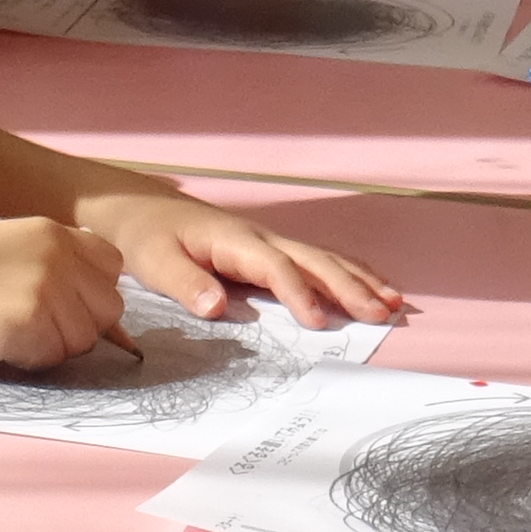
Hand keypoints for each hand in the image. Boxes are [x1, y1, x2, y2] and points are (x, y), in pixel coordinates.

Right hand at [0, 216, 131, 365]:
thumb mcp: (14, 248)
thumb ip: (60, 265)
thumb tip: (101, 307)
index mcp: (56, 232)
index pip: (113, 267)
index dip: (91, 293)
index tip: (62, 302)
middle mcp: (58, 253)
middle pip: (108, 308)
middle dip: (79, 326)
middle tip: (36, 324)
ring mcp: (46, 285)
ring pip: (85, 339)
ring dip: (53, 346)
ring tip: (13, 331)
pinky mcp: (31, 319)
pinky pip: (54, 357)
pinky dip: (31, 359)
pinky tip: (2, 341)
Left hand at [76, 190, 402, 329]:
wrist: (136, 208)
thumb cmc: (145, 237)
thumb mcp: (154, 263)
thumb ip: (187, 285)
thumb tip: (217, 308)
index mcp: (235, 241)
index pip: (277, 268)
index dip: (301, 294)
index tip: (321, 322)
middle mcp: (261, 238)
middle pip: (315, 261)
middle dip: (351, 287)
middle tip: (382, 312)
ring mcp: (269, 242)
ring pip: (325, 258)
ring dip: (360, 280)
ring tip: (394, 302)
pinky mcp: (269, 250)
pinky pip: (316, 261)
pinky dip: (349, 273)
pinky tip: (372, 287)